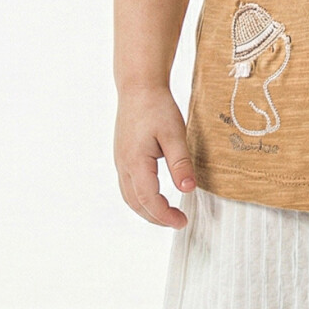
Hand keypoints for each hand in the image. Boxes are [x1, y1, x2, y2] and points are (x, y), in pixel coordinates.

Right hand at [114, 85, 197, 227]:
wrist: (138, 87)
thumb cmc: (156, 107)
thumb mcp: (175, 134)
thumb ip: (181, 163)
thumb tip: (188, 190)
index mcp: (136, 162)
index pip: (149, 200)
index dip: (165, 215)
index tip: (182, 221)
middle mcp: (123, 165)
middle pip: (136, 203)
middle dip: (156, 218)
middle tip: (178, 221)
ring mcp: (120, 161)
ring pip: (129, 197)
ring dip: (147, 210)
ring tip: (167, 214)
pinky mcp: (123, 156)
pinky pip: (128, 186)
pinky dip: (141, 199)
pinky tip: (155, 197)